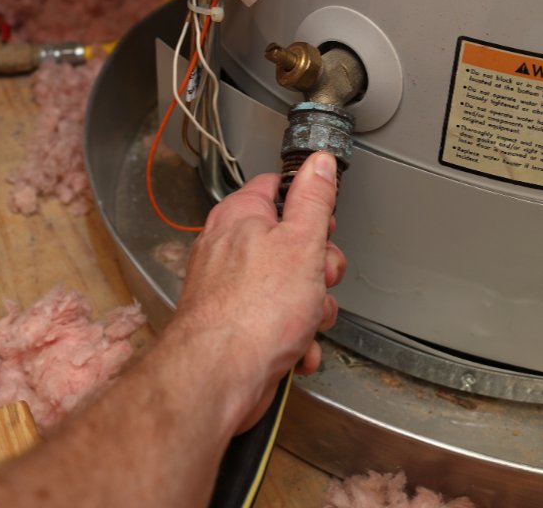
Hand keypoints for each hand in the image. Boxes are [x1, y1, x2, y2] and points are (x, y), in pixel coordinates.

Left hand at [173, 152, 345, 432]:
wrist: (218, 378)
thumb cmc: (253, 311)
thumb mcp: (301, 242)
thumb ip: (313, 199)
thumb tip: (320, 162)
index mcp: (241, 216)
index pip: (278, 188)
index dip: (308, 205)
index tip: (324, 225)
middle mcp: (229, 247)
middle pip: (290, 242)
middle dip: (318, 269)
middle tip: (320, 279)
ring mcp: (229, 288)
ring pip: (288, 287)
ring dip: (310, 309)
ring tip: (306, 322)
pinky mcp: (233, 325)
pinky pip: (275, 321)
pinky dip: (292, 338)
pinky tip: (295, 349)